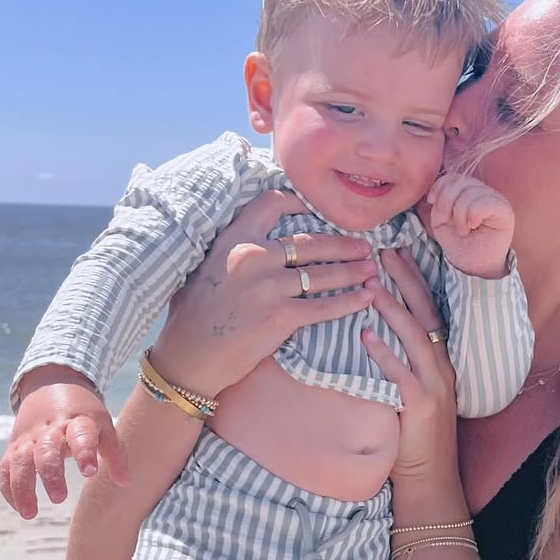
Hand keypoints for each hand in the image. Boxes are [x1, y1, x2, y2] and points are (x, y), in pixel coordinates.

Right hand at [0, 365, 128, 519]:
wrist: (52, 384)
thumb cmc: (83, 413)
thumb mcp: (103, 425)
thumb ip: (114, 453)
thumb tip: (125, 483)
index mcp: (77, 421)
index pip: (80, 434)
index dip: (84, 451)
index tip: (90, 472)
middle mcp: (49, 429)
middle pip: (46, 450)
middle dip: (50, 473)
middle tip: (60, 498)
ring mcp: (29, 437)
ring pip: (19, 461)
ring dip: (23, 487)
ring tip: (31, 514)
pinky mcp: (14, 446)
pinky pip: (6, 468)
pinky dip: (10, 489)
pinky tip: (22, 509)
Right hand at [148, 189, 377, 397]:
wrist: (189, 357)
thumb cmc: (192, 316)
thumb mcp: (205, 267)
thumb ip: (232, 249)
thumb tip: (258, 239)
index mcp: (233, 239)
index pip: (271, 205)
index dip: (299, 202)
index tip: (318, 210)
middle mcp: (254, 257)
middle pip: (309, 242)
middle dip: (342, 244)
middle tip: (363, 245)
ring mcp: (269, 287)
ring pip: (322, 274)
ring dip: (352, 271)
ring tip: (371, 269)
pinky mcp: (280, 317)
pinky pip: (323, 307)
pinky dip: (349, 302)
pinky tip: (366, 298)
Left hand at [361, 248, 459, 482]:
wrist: (429, 478)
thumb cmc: (413, 434)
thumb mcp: (413, 390)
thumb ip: (400, 361)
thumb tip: (371, 328)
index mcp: (442, 360)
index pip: (430, 310)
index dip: (415, 280)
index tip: (398, 252)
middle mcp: (442, 367)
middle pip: (425, 314)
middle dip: (406, 280)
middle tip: (386, 251)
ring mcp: (434, 386)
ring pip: (415, 337)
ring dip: (393, 309)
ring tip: (372, 284)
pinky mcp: (419, 407)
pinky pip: (400, 374)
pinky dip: (383, 353)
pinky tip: (365, 334)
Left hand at [424, 172, 513, 278]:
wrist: (473, 266)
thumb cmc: (459, 244)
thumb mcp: (441, 221)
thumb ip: (439, 202)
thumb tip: (435, 191)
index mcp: (468, 191)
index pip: (452, 177)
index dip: (439, 188)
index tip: (432, 203)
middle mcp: (484, 191)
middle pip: (459, 182)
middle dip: (446, 203)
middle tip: (448, 222)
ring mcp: (495, 199)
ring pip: (470, 192)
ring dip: (459, 214)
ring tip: (462, 230)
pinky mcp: (504, 210)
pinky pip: (484, 202)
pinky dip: (473, 215)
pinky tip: (472, 226)